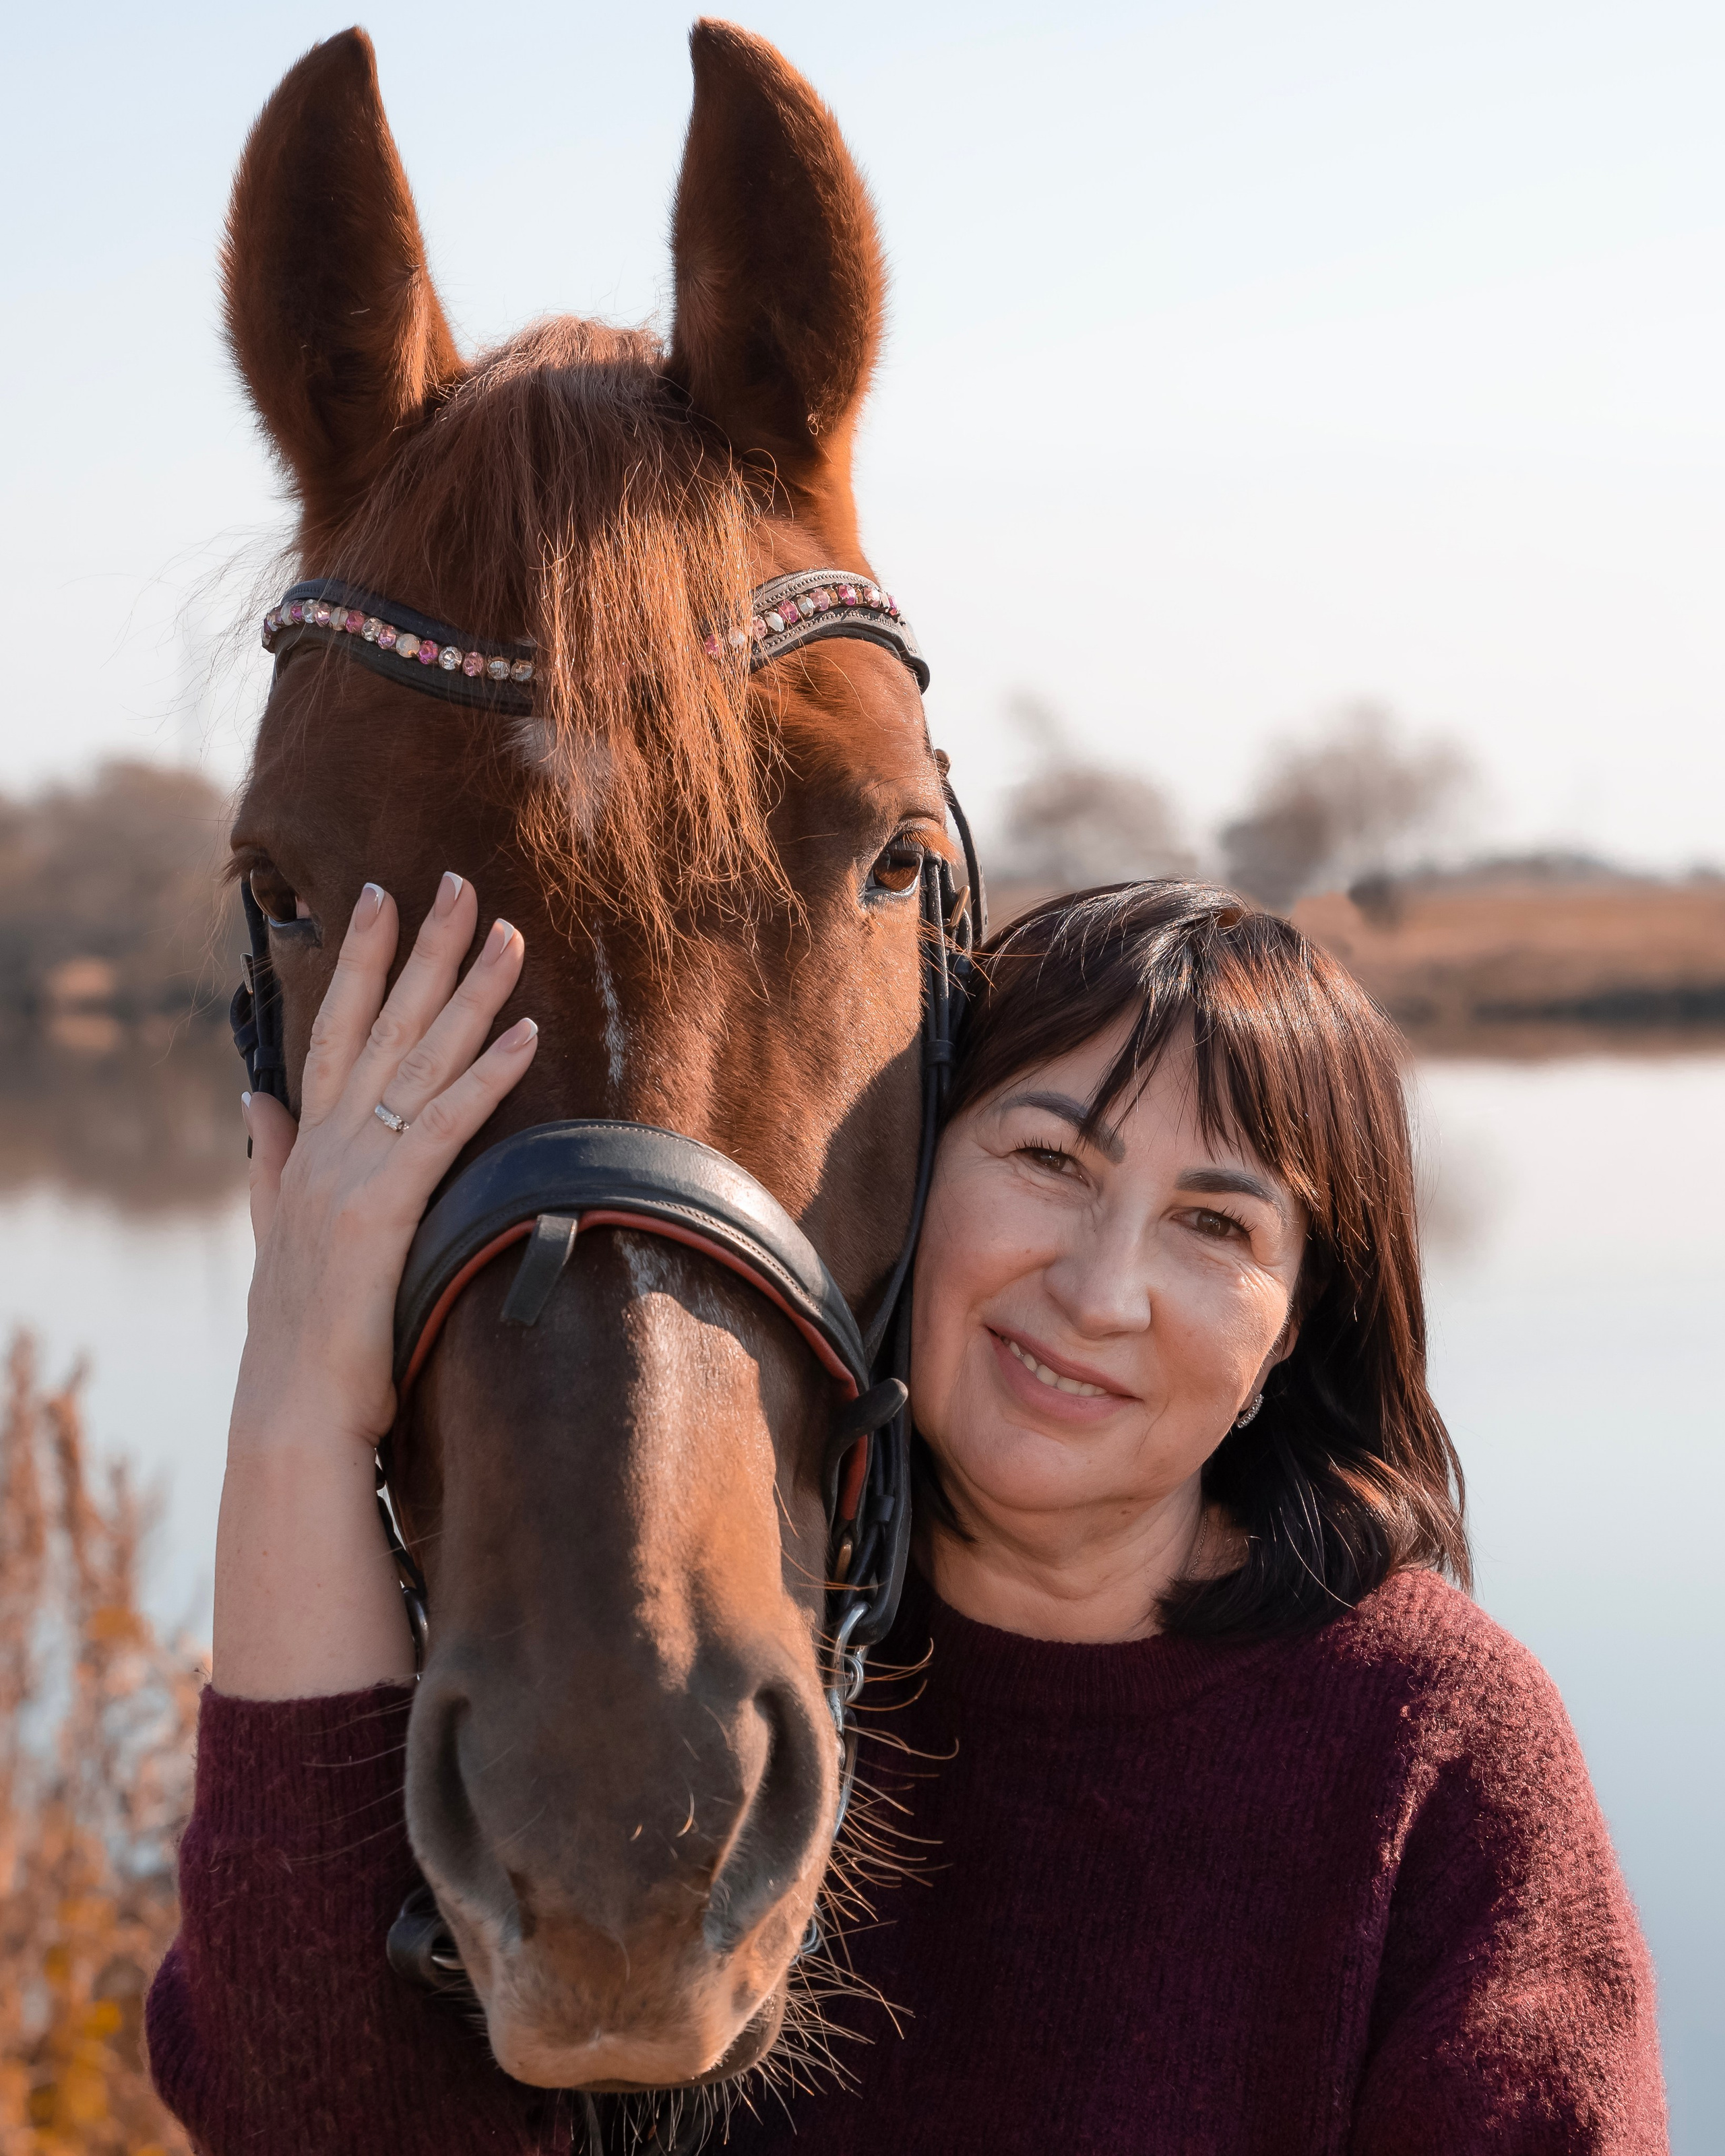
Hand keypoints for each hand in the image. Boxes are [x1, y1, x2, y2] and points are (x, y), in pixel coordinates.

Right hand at [232, 871, 537, 1459]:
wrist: (293, 1408)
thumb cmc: (301, 1331)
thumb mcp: (278, 1230)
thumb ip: (269, 1162)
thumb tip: (256, 1104)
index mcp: (307, 1146)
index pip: (337, 1029)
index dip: (362, 960)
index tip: (385, 898)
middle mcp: (327, 1144)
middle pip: (382, 1024)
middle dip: (423, 948)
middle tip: (462, 881)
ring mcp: (353, 1172)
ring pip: (421, 1060)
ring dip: (470, 992)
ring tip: (510, 934)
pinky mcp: (385, 1208)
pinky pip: (447, 1125)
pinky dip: (489, 1075)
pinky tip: (527, 1032)